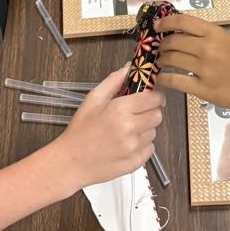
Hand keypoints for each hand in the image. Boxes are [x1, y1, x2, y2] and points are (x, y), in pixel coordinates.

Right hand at [56, 65, 165, 188]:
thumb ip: (114, 81)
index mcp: (120, 109)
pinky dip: (142, 145)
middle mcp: (130, 128)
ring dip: (145, 129)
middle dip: (151, 112)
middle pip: (158, 116)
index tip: (150, 97)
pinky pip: (149, 149)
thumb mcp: (93, 99)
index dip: (155, 96)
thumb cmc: (81, 129)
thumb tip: (130, 67)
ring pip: (153, 132)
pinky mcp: (135, 163)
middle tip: (138, 113)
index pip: (154, 99)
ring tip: (127, 131)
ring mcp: (133, 148)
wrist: (72, 162)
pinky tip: (126, 144)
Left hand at [155, 14, 229, 136]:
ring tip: (162, 61)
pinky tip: (162, 77)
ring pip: (172, 59)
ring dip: (162, 60)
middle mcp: (208, 48)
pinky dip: (164, 78)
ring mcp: (204, 69)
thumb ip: (206, 37)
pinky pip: (175, 81)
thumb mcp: (227, 41)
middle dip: (162, 44)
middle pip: (173, 41)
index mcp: (215, 33)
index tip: (157, 26)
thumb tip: (179, 34)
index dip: (165, 22)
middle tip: (159, 48)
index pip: (182, 21)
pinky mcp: (203, 88)